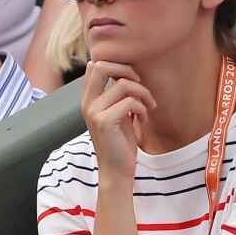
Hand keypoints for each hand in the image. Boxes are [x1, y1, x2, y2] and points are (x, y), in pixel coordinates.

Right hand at [82, 60, 156, 180]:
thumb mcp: (116, 112)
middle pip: (101, 66)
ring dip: (143, 93)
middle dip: (127, 70)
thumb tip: (129, 73)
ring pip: (123, 84)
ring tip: (148, 106)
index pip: (95, 65)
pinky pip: (129, 102)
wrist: (116, 170)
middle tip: (139, 83)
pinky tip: (143, 119)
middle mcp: (87, 102)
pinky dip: (143, 108)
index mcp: (88, 98)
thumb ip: (116, 94)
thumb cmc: (120, 141)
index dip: (117, 65)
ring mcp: (94, 112)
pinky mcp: (105, 122)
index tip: (132, 79)